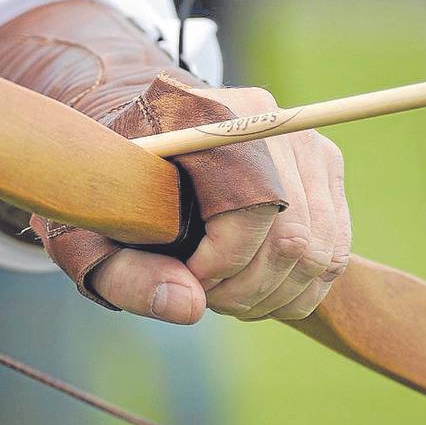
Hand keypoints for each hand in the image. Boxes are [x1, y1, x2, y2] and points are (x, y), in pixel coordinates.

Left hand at [87, 87, 351, 323]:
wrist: (139, 150)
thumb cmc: (111, 194)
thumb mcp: (91, 238)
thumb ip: (129, 276)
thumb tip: (190, 308)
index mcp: (203, 116)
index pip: (249, 209)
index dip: (223, 266)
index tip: (187, 279)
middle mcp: (264, 117)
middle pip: (294, 236)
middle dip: (249, 290)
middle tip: (206, 297)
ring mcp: (302, 139)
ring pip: (320, 250)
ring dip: (275, 294)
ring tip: (225, 294)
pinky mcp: (323, 164)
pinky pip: (334, 248)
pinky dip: (299, 287)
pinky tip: (255, 289)